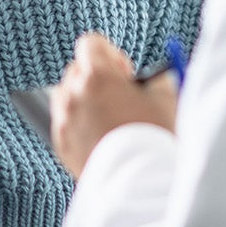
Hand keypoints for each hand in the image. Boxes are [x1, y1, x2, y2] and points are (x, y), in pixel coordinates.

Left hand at [50, 32, 177, 177]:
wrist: (141, 182)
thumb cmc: (155, 138)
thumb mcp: (164, 98)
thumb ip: (152, 79)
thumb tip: (147, 76)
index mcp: (98, 75)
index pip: (90, 43)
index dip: (110, 54)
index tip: (124, 73)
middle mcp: (74, 94)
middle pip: (76, 69)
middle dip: (96, 77)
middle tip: (118, 96)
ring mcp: (64, 119)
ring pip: (65, 95)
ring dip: (83, 99)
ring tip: (107, 117)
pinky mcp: (61, 143)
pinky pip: (64, 121)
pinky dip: (78, 123)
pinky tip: (100, 136)